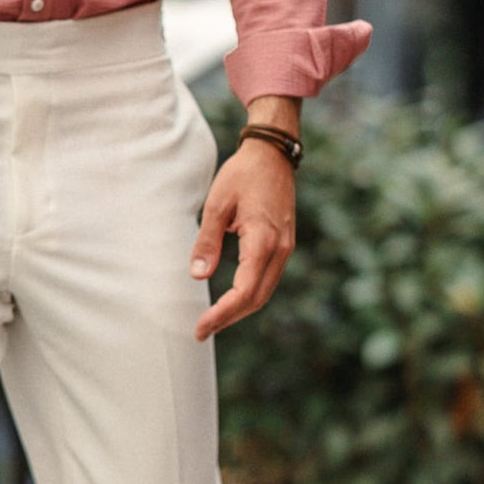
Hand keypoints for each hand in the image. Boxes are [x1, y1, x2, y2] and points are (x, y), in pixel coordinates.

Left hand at [191, 100, 298, 340]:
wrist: (273, 153)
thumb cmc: (243, 174)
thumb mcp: (217, 203)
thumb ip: (207, 241)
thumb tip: (198, 275)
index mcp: (263, 240)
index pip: (244, 291)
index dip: (222, 313)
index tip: (201, 327)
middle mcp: (280, 249)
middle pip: (257, 298)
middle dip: (229, 318)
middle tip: (201, 331)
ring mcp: (285, 248)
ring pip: (264, 291)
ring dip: (239, 309)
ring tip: (213, 320)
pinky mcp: (284, 245)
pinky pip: (267, 278)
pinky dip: (249, 294)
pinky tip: (230, 298)